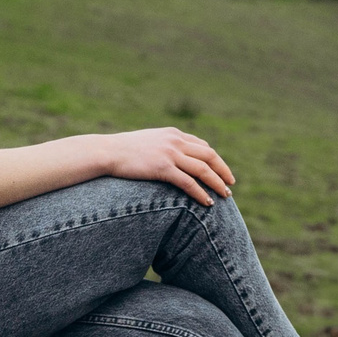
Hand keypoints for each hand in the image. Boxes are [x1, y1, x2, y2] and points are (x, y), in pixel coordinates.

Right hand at [104, 127, 234, 205]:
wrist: (107, 152)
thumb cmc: (123, 151)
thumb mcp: (148, 142)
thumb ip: (163, 146)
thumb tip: (172, 158)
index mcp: (173, 134)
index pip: (202, 145)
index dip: (215, 159)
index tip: (221, 171)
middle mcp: (175, 141)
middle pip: (209, 155)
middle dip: (223, 171)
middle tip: (231, 184)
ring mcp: (170, 154)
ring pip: (203, 169)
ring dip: (217, 183)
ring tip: (225, 196)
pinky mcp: (162, 168)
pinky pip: (188, 182)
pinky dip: (201, 193)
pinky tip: (207, 203)